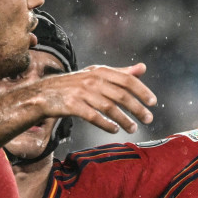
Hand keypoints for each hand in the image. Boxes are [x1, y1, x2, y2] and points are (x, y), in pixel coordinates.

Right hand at [34, 63, 156, 133]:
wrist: (44, 93)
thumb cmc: (75, 84)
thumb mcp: (97, 74)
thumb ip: (120, 72)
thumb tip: (142, 68)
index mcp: (100, 71)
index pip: (127, 80)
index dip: (142, 91)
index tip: (153, 103)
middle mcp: (92, 80)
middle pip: (121, 95)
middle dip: (137, 108)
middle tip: (148, 119)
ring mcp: (82, 92)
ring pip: (109, 107)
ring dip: (124, 119)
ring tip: (133, 128)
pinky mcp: (72, 105)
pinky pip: (94, 116)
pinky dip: (106, 124)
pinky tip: (115, 129)